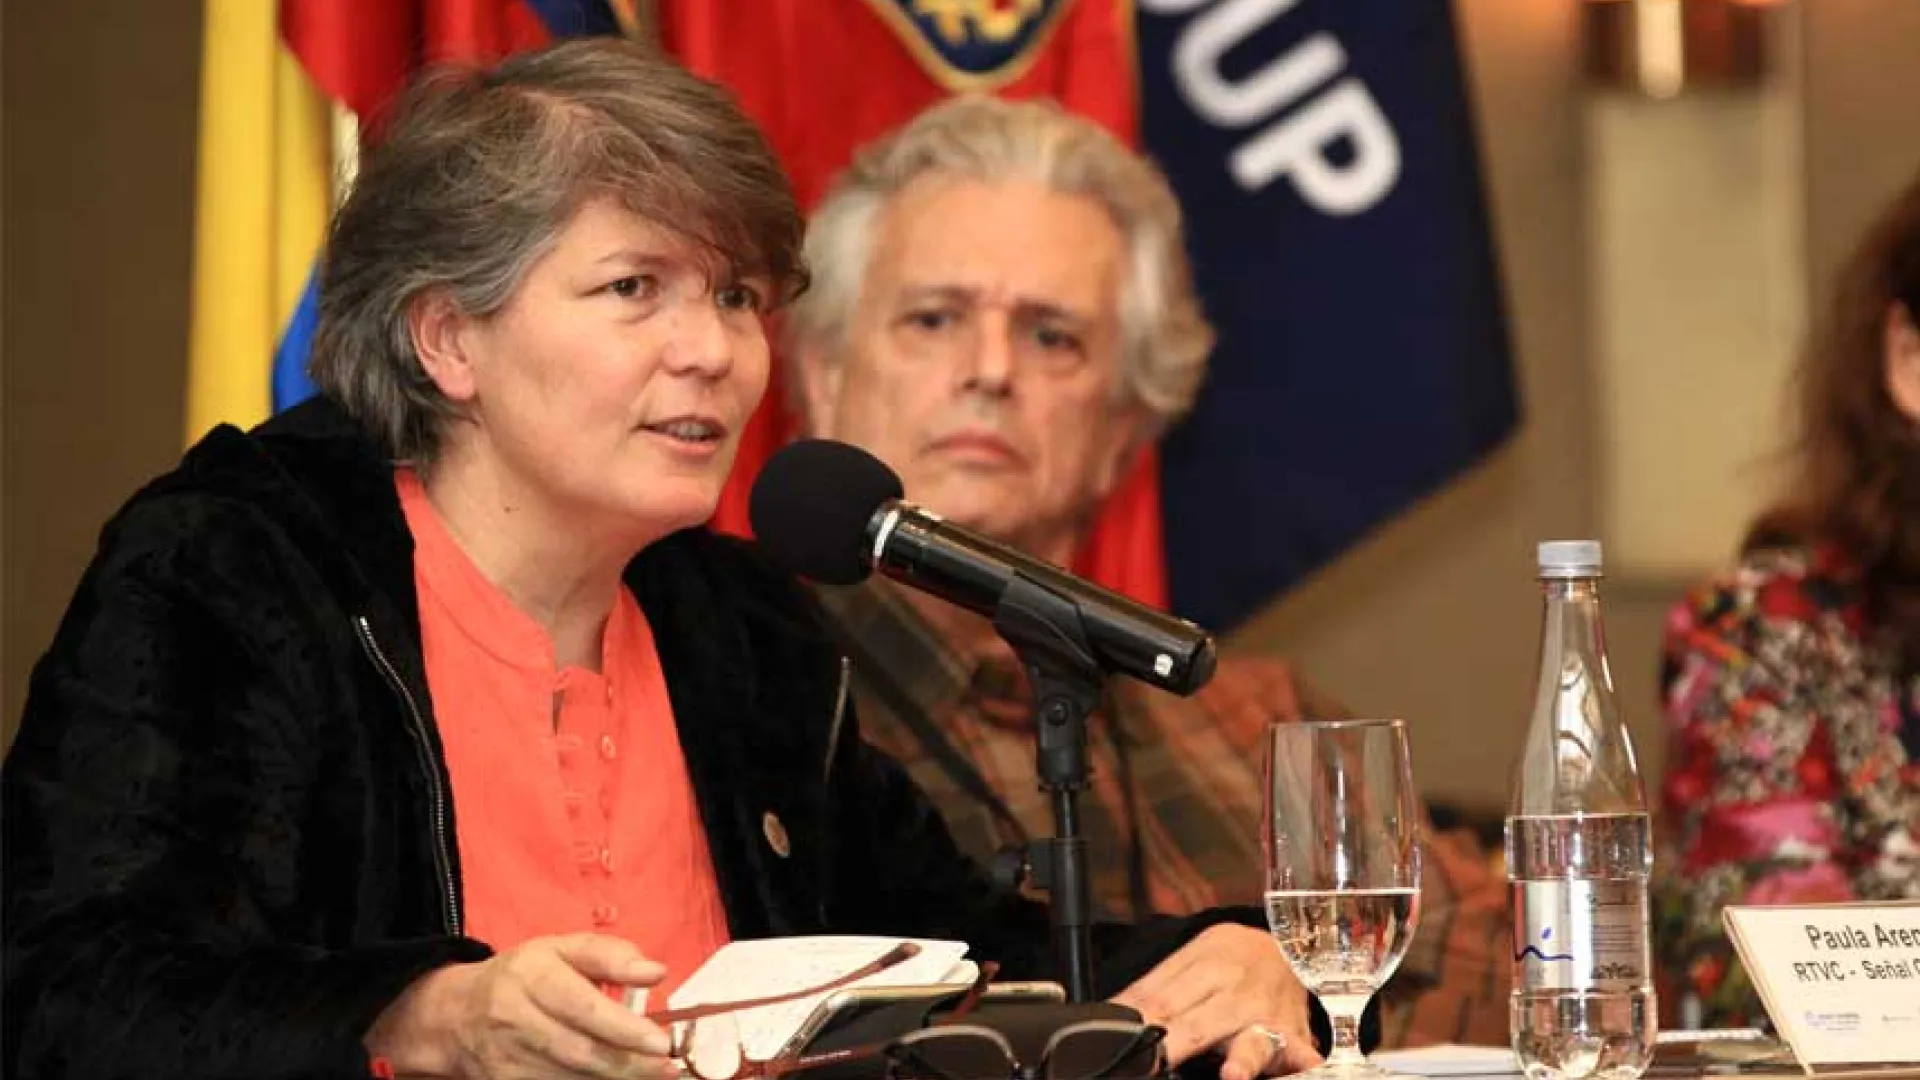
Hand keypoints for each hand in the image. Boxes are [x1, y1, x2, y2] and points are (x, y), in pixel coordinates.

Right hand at [365, 933, 675, 1079]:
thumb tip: (656, 971)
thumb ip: (610, 955)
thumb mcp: (562, 949)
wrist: (459, 1014)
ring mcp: (506, 1058)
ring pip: (568, 1076)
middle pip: (578, 1050)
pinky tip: (615, 1079)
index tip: (661, 1041)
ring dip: (613, 1078)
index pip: (581, 1006)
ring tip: (652, 1074)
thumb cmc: (525, 975)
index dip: (623, 1027)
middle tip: (666, 1066)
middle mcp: (514, 1017)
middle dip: (628, 1063)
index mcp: (531, 975)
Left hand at [1111, 924, 1322, 1078]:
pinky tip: (1295, 1073)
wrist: (1287, 951)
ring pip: (1254, 1040)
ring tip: (1232, 1074)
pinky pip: (1301, 1057)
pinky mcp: (1295, 1041)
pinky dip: (1301, 1066)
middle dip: (1174, 1043)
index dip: (1139, 1021)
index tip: (1116, 1039)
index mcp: (1207, 967)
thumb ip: (1153, 986)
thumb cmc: (1231, 959)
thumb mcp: (1190, 957)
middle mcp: (1238, 995)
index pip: (1164, 999)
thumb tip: (1111, 1011)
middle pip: (1200, 1024)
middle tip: (1149, 1061)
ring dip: (1244, 1057)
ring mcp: (1268, 1020)